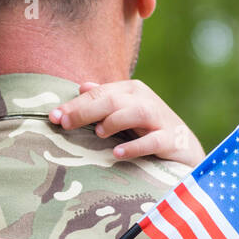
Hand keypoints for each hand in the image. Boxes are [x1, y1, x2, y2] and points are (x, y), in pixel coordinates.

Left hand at [48, 80, 205, 166]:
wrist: (185, 148)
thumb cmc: (146, 128)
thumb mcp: (124, 112)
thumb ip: (103, 100)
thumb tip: (80, 86)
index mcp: (130, 91)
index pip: (98, 93)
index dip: (74, 105)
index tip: (53, 117)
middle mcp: (145, 100)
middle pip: (111, 100)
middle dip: (85, 111)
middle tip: (64, 124)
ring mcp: (160, 120)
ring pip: (135, 113)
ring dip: (113, 121)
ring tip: (98, 133)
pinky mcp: (171, 140)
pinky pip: (153, 141)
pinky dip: (135, 146)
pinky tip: (118, 153)